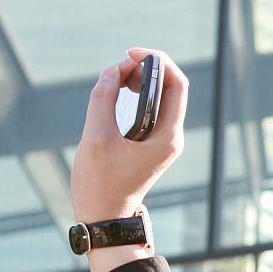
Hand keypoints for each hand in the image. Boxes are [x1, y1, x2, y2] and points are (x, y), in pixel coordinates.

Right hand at [71, 48, 188, 223]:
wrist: (106, 218)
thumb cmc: (100, 184)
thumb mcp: (96, 137)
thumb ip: (104, 97)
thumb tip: (114, 68)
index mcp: (167, 135)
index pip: (176, 84)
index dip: (157, 61)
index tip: (131, 54)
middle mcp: (172, 136)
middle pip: (172, 87)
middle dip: (148, 69)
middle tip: (121, 65)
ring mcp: (163, 141)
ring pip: (162, 97)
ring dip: (142, 81)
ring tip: (118, 78)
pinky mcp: (152, 144)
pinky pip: (152, 109)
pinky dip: (138, 95)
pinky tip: (120, 92)